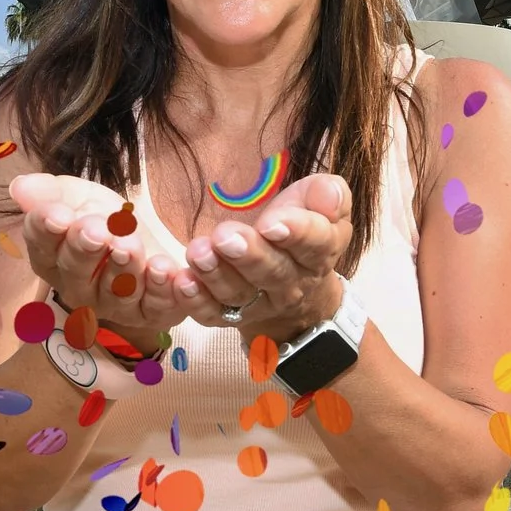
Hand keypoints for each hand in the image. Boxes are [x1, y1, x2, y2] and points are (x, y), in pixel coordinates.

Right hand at [8, 173, 194, 339]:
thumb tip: (20, 186)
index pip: (42, 243)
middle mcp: (78, 287)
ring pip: (116, 291)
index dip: (47, 229)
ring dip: (123, 268)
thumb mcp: (80, 196)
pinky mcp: (151, 313)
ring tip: (130, 245)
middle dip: (85, 249)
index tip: (57, 215)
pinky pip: (156, 306)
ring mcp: (115, 305)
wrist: (153, 244)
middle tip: (96, 231)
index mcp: (53, 256)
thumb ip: (52, 192)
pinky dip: (163, 290)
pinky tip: (166, 271)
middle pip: (76, 271)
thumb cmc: (107, 220)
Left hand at [169, 173, 354, 336]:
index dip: (296, 233)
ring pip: (239, 294)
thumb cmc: (304, 228)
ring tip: (198, 252)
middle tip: (225, 237)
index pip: (315, 244)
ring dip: (216, 275)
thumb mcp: (321, 205)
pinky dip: (196, 301)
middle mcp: (292, 283)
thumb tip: (329, 195)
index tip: (271, 224)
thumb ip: (327, 195)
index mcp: (320, 252)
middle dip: (248, 255)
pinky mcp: (230, 315)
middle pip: (272, 272)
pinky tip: (182, 281)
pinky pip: (213, 314)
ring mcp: (260, 303)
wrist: (297, 283)